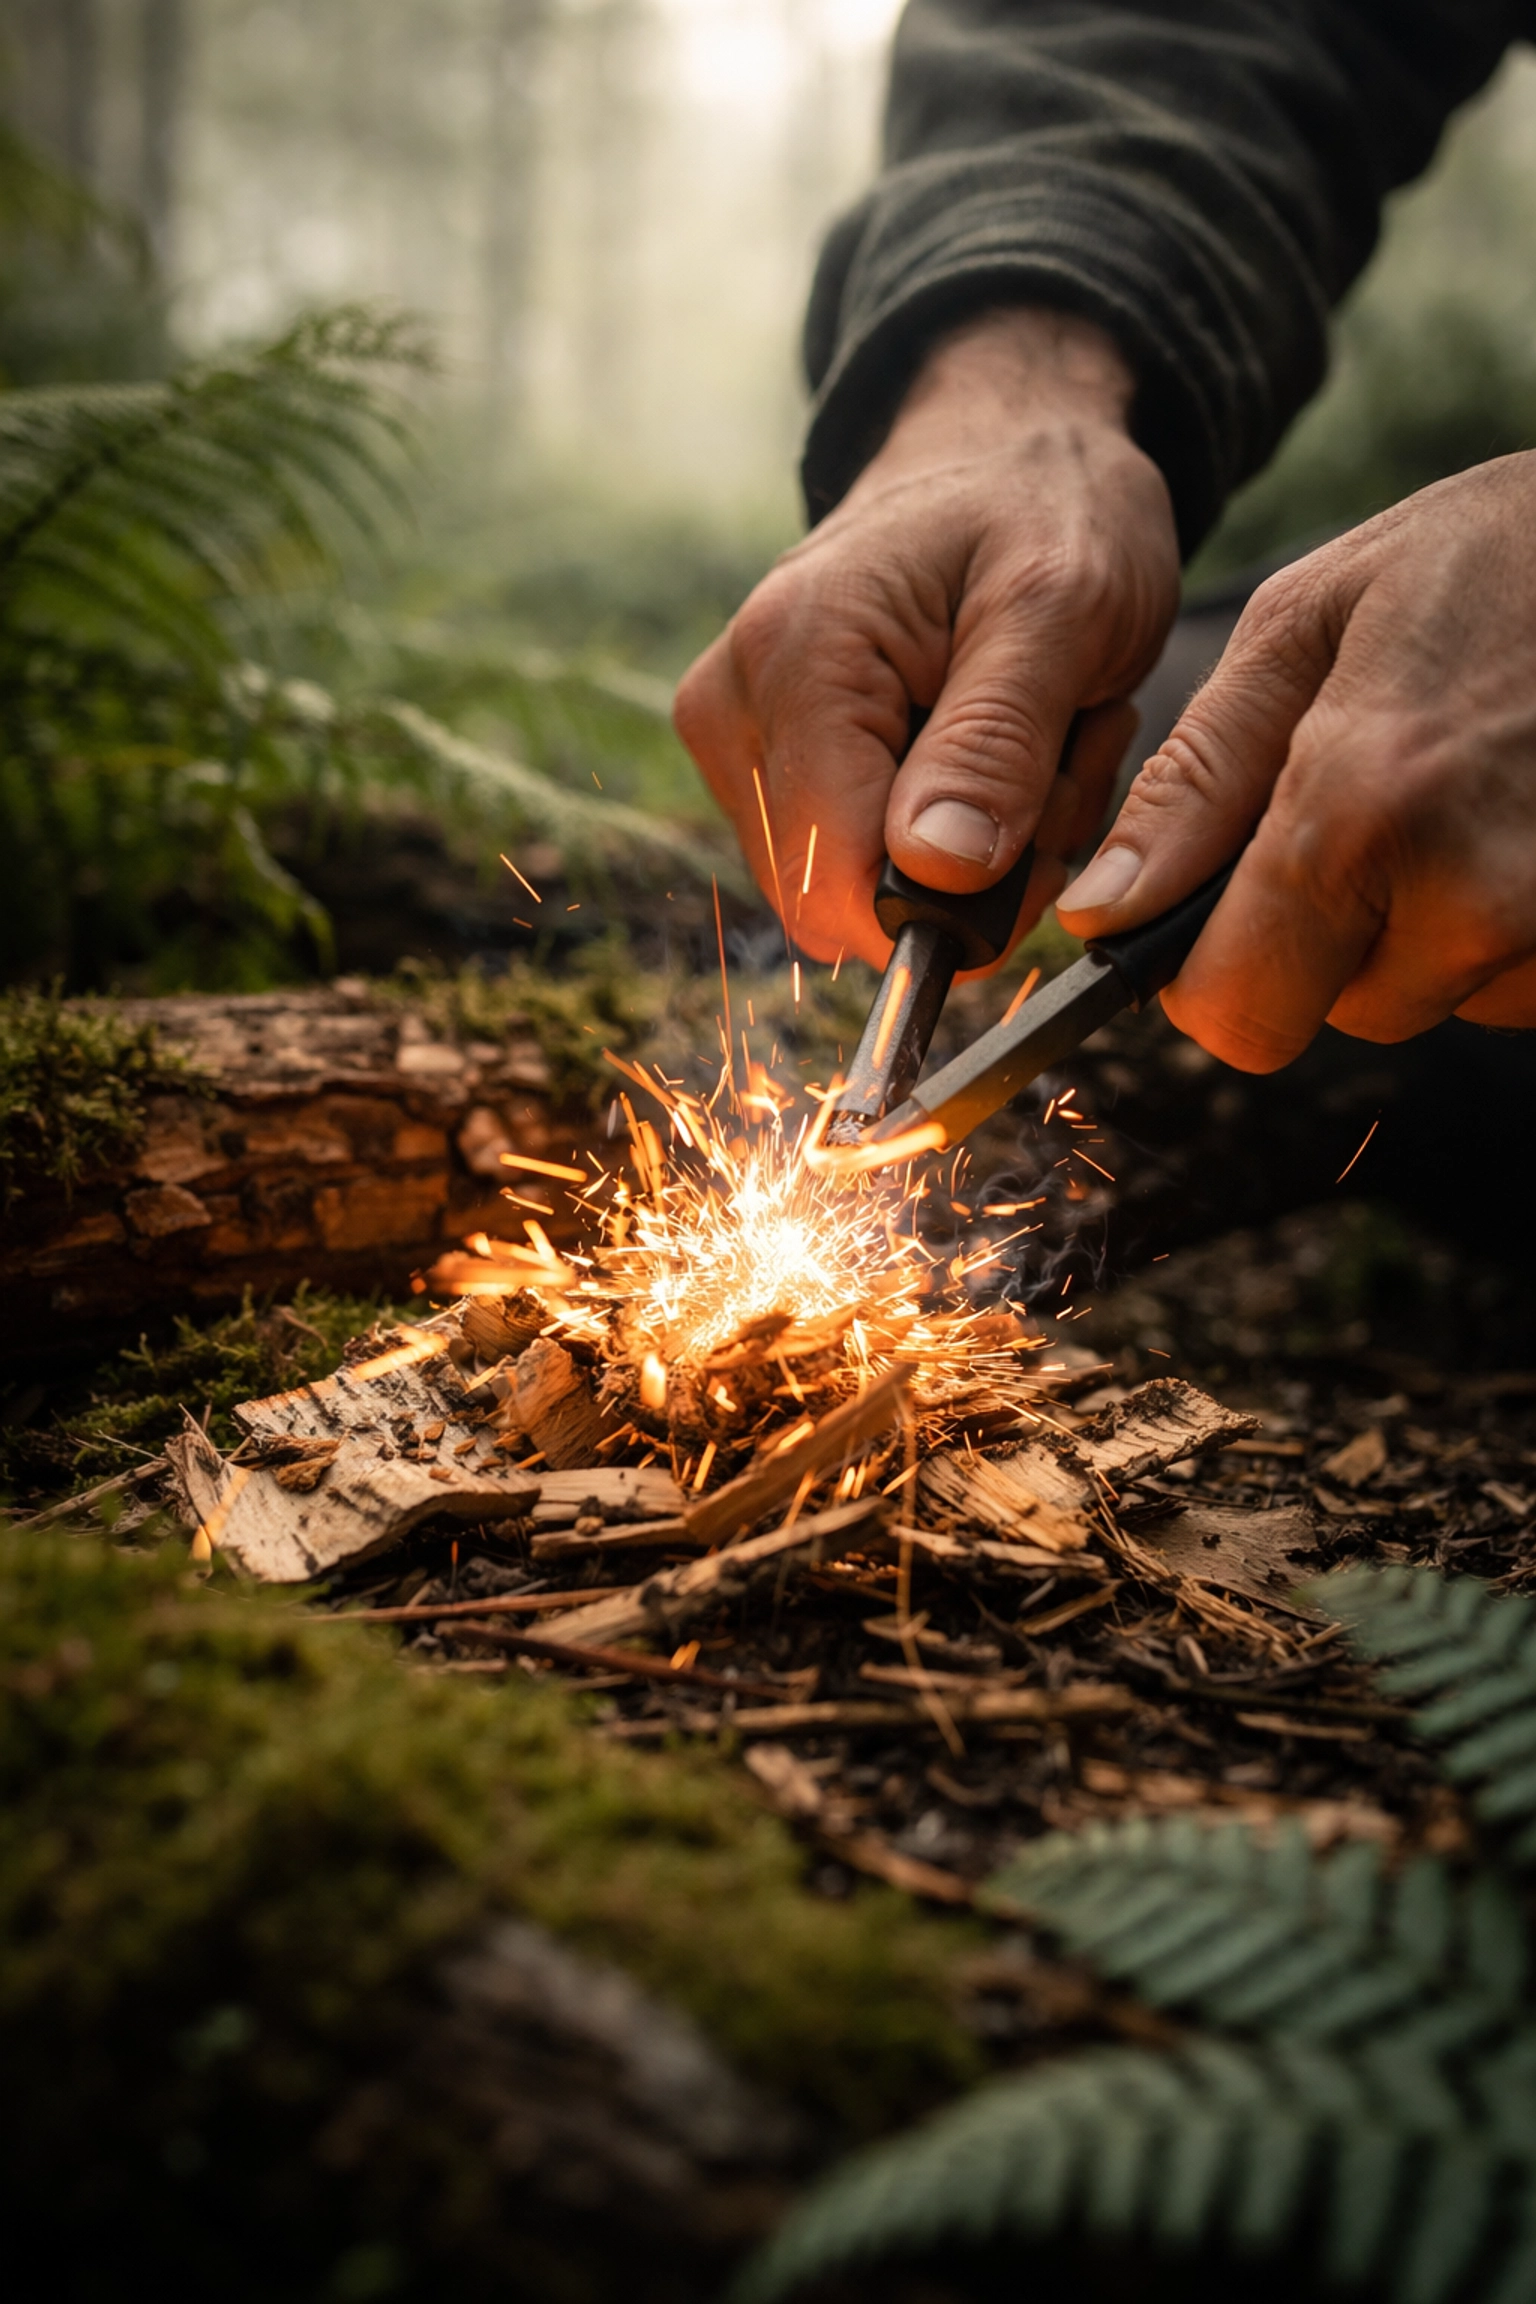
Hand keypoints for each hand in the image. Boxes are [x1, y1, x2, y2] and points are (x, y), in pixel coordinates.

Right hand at [673, 308, 1179, 967]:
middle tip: (1053, 759)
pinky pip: (849, 864)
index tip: (1042, 822)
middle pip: (841, 904)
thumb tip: (935, 876)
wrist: (1005, 446)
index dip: (953, 906)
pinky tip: (986, 748)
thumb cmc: (1047, 505)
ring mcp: (732, 736)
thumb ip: (997, 743)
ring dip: (971, 853)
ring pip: (851, 894)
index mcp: (797, 662)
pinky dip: (943, 835)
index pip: (838, 888)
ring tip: (1027, 741)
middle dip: (970, 873)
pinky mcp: (753, 758)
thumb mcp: (1065, 606)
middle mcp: (733, 706)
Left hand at [1058, 456, 1535, 1068]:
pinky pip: (1515, 984)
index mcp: (1361, 813)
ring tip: (1462, 791)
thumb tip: (1098, 914)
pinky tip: (1517, 814)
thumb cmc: (1484, 559)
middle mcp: (1471, 898)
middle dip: (1332, 933)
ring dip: (1425, 925)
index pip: (1239, 1017)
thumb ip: (1190, 785)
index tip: (1226, 912)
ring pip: (1432, 998)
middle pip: (1338, 1014)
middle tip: (1381, 800)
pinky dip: (1501, 920)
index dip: (1214, 977)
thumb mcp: (1303, 626)